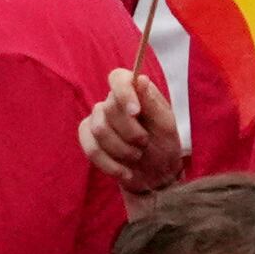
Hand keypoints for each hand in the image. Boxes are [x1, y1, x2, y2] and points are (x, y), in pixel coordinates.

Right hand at [78, 65, 189, 193]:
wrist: (156, 175)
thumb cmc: (163, 146)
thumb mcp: (166, 126)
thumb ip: (153, 103)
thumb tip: (140, 79)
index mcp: (133, 92)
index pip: (118, 78)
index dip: (123, 92)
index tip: (136, 112)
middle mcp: (112, 102)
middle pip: (109, 109)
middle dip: (130, 132)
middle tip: (145, 143)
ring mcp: (97, 120)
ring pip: (99, 130)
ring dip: (122, 149)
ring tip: (137, 156)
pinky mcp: (88, 139)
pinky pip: (91, 149)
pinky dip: (110, 164)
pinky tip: (125, 172)